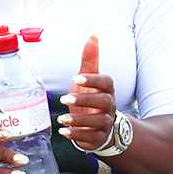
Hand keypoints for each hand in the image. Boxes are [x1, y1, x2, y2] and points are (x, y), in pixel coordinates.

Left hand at [58, 35, 116, 150]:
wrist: (100, 126)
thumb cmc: (91, 99)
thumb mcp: (89, 80)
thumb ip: (90, 60)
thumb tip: (93, 35)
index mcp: (107, 90)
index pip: (106, 83)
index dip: (93, 80)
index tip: (76, 77)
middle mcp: (109, 107)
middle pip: (104, 102)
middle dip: (85, 100)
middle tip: (65, 99)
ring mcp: (106, 124)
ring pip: (98, 122)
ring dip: (79, 120)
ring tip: (62, 118)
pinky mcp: (99, 138)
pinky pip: (91, 138)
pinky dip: (77, 135)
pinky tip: (64, 131)